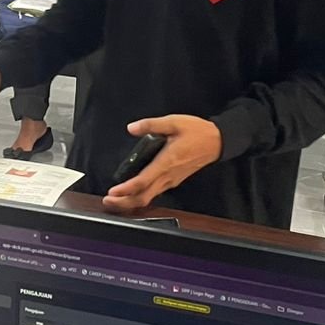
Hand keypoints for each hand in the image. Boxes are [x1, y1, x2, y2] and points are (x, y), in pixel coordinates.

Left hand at [103, 116, 222, 213]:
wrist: (217, 142)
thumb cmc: (196, 131)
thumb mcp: (174, 122)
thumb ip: (151, 125)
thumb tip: (131, 128)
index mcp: (166, 162)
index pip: (143, 181)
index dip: (127, 189)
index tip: (113, 192)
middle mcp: (168, 176)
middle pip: (144, 197)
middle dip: (124, 202)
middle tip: (107, 201)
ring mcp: (172, 180)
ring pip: (149, 197)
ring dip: (131, 201)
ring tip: (115, 199)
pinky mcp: (174, 180)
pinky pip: (155, 193)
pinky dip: (141, 196)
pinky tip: (132, 193)